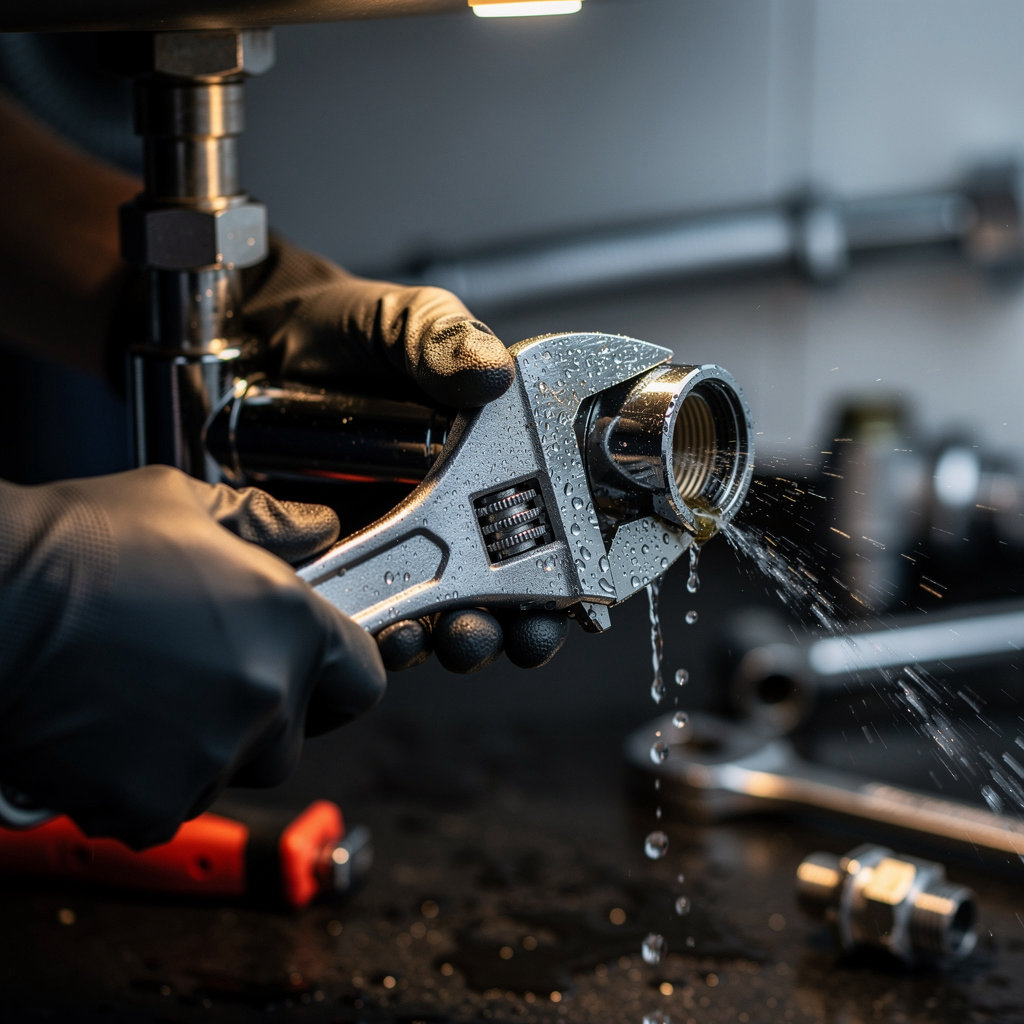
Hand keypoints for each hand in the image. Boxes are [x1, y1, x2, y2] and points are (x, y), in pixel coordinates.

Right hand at [0, 466, 384, 847]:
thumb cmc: (75, 548)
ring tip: (147, 692)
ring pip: (231, 771)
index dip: (340, 673)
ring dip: (203, 746)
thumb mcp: (185, 504)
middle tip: (207, 674)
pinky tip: (113, 728)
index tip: (317, 671)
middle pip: (295, 733)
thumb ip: (268, 523)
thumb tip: (314, 530)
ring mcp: (210, 754)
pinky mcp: (151, 803)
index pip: (362, 677)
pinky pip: (170, 805)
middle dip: (262, 712)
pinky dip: (146, 781)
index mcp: (290, 622)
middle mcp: (263, 694)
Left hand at [242, 240, 569, 673]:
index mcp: (493, 463)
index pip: (550, 539)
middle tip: (499, 631)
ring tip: (436, 636)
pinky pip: (372, 612)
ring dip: (447, 641)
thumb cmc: (354, 331)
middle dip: (505, 630)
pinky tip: (385, 631)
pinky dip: (383, 633)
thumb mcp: (410, 322)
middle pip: (500, 597)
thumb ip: (446, 338)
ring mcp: (400, 541)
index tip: (564, 608)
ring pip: (440, 618)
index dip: (563, 584)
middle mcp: (454, 513)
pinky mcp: (346, 558)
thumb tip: (489, 373)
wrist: (266, 341)